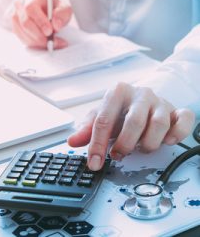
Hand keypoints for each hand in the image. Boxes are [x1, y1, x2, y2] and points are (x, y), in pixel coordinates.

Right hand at [12, 0, 71, 48]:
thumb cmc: (55, 9)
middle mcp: (22, 2)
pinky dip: (33, 43)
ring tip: (50, 43)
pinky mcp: (14, 25)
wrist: (45, 11)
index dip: (40, 22)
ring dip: (36, 41)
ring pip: (22, 32)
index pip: (32, 8)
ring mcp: (15, 14)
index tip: (50, 31)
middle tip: (51, 42)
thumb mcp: (64, 9)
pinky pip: (21, 37)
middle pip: (25, 22)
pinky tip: (42, 43)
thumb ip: (62, 15)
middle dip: (39, 35)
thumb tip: (56, 25)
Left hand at [68, 82, 194, 170]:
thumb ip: (86, 130)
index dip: (97, 145)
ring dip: (148, 143)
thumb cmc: (119, 110)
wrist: (142, 98)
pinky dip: (177, 134)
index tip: (94, 163)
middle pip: (133, 122)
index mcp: (117, 92)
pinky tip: (166, 141)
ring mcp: (160, 101)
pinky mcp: (176, 110)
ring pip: (158, 125)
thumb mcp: (100, 116)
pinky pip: (184, 121)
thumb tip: (72, 142)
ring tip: (140, 147)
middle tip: (118, 154)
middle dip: (124, 144)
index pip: (104, 120)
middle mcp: (140, 94)